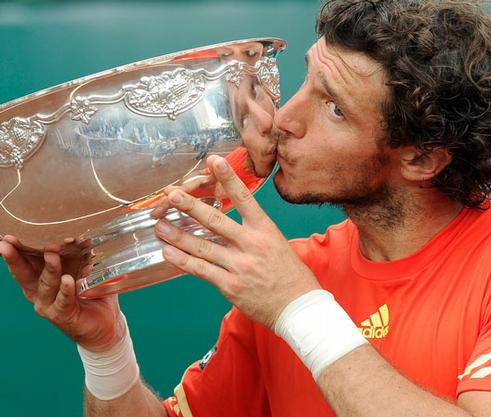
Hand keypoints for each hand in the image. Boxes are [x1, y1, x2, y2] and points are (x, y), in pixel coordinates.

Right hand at [0, 236, 124, 351]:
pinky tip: (67, 280)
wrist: (106, 323)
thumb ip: (80, 253)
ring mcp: (48, 305)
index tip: (7, 237)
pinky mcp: (62, 315)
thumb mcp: (84, 268)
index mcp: (40, 278)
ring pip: (46, 284)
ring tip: (52, 255)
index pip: (25, 261)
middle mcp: (39, 292)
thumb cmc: (92, 292)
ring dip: (50, 269)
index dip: (16, 249)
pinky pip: (63, 300)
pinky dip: (66, 290)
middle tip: (8, 242)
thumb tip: (84, 232)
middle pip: (24, 273)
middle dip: (15, 257)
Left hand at [153, 155, 320, 327]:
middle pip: (216, 219)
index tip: (214, 160)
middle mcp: (252, 243)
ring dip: (178, 235)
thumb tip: (228, 224)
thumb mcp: (277, 244)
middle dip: (190, 206)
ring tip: (160, 225)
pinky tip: (168, 252)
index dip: (228, 177)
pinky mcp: (231, 285)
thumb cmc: (289, 275)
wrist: (299, 306)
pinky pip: (202, 270)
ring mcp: (240, 265)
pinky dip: (183, 261)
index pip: (244, 197)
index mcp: (265, 229)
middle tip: (171, 194)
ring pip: (203, 246)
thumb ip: (253, 232)